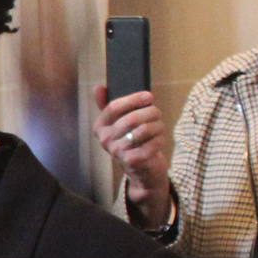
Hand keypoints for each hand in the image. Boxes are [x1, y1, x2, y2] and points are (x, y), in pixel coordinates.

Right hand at [92, 86, 170, 227]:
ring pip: (143, 130)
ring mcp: (117, 152)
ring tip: (159, 127)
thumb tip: (97, 87)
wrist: (141, 170)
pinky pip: (152, 143)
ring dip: (157, 126)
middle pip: (132, 118)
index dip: (133, 99)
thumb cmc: (131, 141)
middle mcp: (105, 140)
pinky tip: (158, 140)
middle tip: (157, 113)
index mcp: (100, 127)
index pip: (113, 107)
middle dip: (150, 112)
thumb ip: (108, 105)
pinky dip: (160, 139)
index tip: (149, 96)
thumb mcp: (118, 123)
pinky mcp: (132, 161)